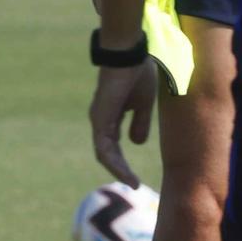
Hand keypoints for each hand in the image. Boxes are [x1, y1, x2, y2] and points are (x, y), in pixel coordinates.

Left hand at [89, 61, 157, 187]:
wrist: (129, 55)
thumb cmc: (136, 73)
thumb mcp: (142, 104)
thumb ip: (139, 122)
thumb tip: (136, 143)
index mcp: (109, 116)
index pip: (112, 146)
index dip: (122, 163)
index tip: (135, 179)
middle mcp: (101, 120)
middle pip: (107, 153)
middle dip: (120, 170)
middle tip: (134, 184)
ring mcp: (99, 120)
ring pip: (104, 154)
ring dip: (119, 170)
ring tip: (132, 183)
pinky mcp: (100, 119)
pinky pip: (104, 148)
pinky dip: (115, 162)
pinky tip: (126, 172)